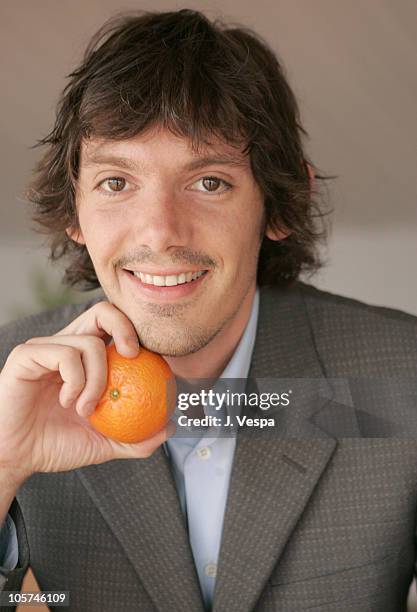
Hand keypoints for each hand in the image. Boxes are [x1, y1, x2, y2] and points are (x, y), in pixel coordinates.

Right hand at [0, 302, 174, 482]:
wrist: (18, 459)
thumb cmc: (57, 445)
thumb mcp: (105, 443)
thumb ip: (137, 437)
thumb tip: (170, 427)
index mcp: (86, 358)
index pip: (116, 327)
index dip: (137, 333)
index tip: (153, 359)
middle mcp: (67, 345)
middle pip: (103, 311)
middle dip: (125, 326)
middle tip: (133, 356)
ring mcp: (46, 347)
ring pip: (89, 343)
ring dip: (97, 380)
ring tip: (86, 409)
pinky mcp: (27, 355)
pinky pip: (65, 354)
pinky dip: (75, 381)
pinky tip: (68, 402)